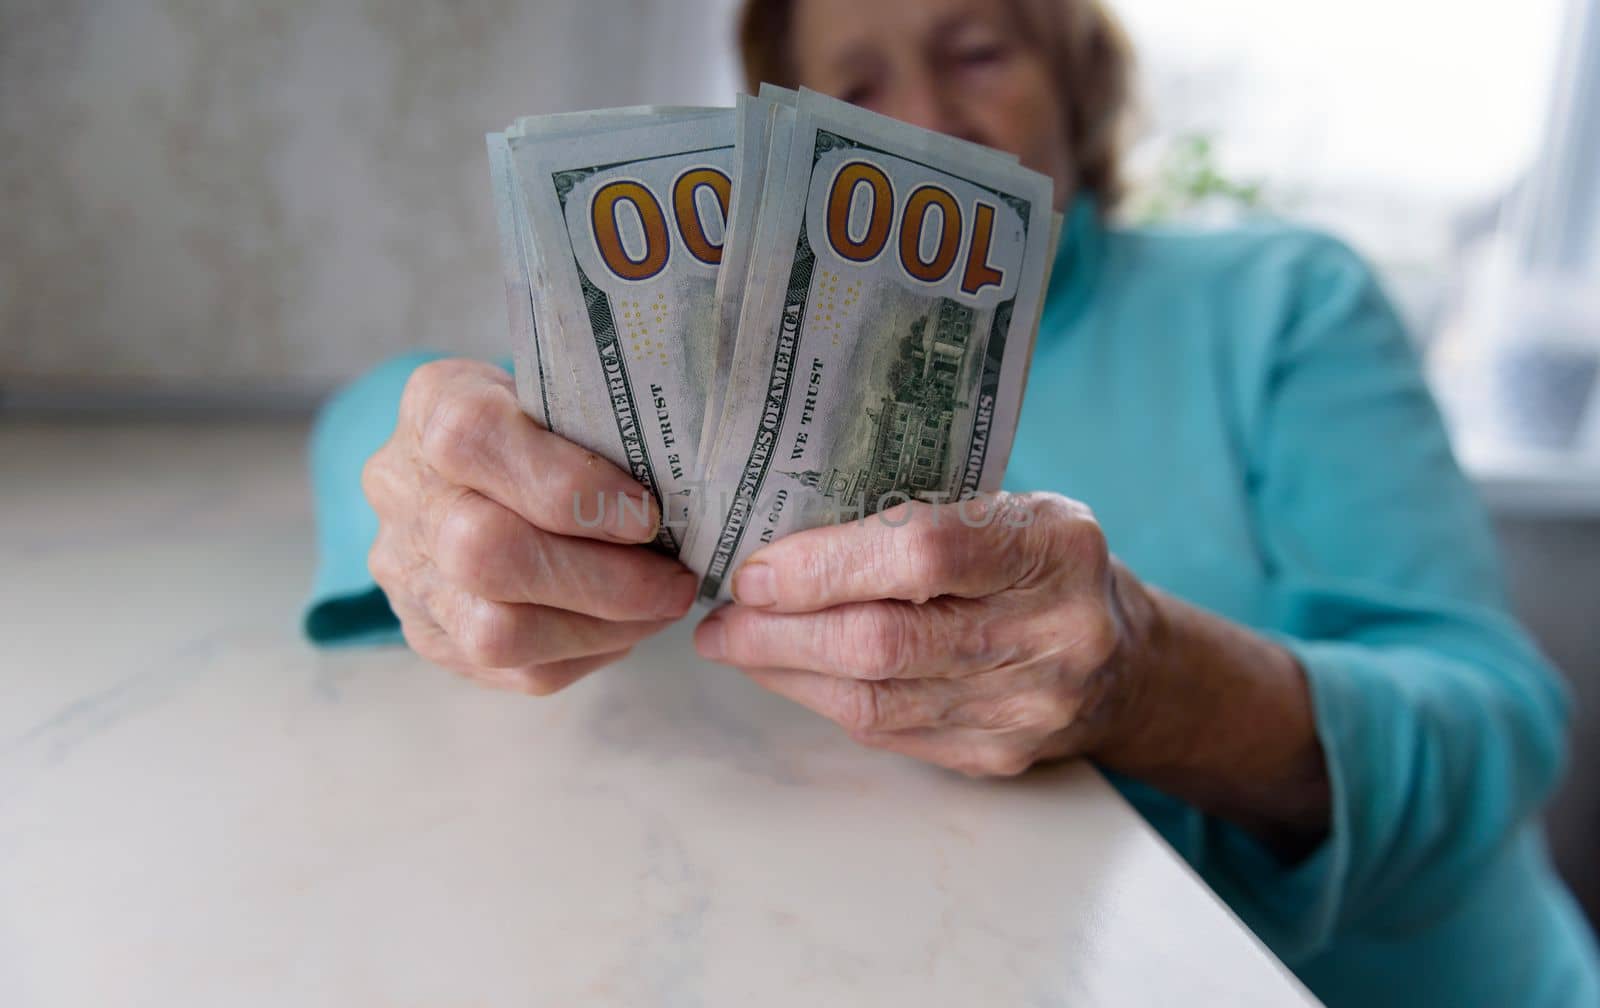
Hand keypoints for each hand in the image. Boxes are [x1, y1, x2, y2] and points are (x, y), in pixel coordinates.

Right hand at [363, 358, 696, 694]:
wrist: (477, 473)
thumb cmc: (544, 427)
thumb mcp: (564, 393)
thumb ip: (603, 425)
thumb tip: (686, 486)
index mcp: (435, 405)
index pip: (475, 439)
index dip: (568, 485)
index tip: (646, 514)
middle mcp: (402, 490)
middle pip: (483, 552)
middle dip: (601, 578)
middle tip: (674, 581)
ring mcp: (408, 572)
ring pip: (495, 631)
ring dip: (601, 628)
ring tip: (659, 608)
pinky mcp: (432, 636)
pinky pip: (515, 669)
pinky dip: (588, 652)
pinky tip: (624, 626)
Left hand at [692, 493, 1149, 776]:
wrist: (1128, 662)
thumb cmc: (1042, 563)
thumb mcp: (1011, 507)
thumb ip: (920, 513)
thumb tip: (780, 530)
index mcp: (1054, 546)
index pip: (924, 553)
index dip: (825, 565)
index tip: (755, 569)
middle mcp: (1051, 632)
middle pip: (886, 643)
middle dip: (781, 631)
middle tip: (721, 616)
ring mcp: (1029, 706)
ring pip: (876, 700)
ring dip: (786, 672)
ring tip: (734, 644)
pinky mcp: (999, 756)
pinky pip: (888, 732)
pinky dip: (823, 700)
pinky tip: (788, 673)